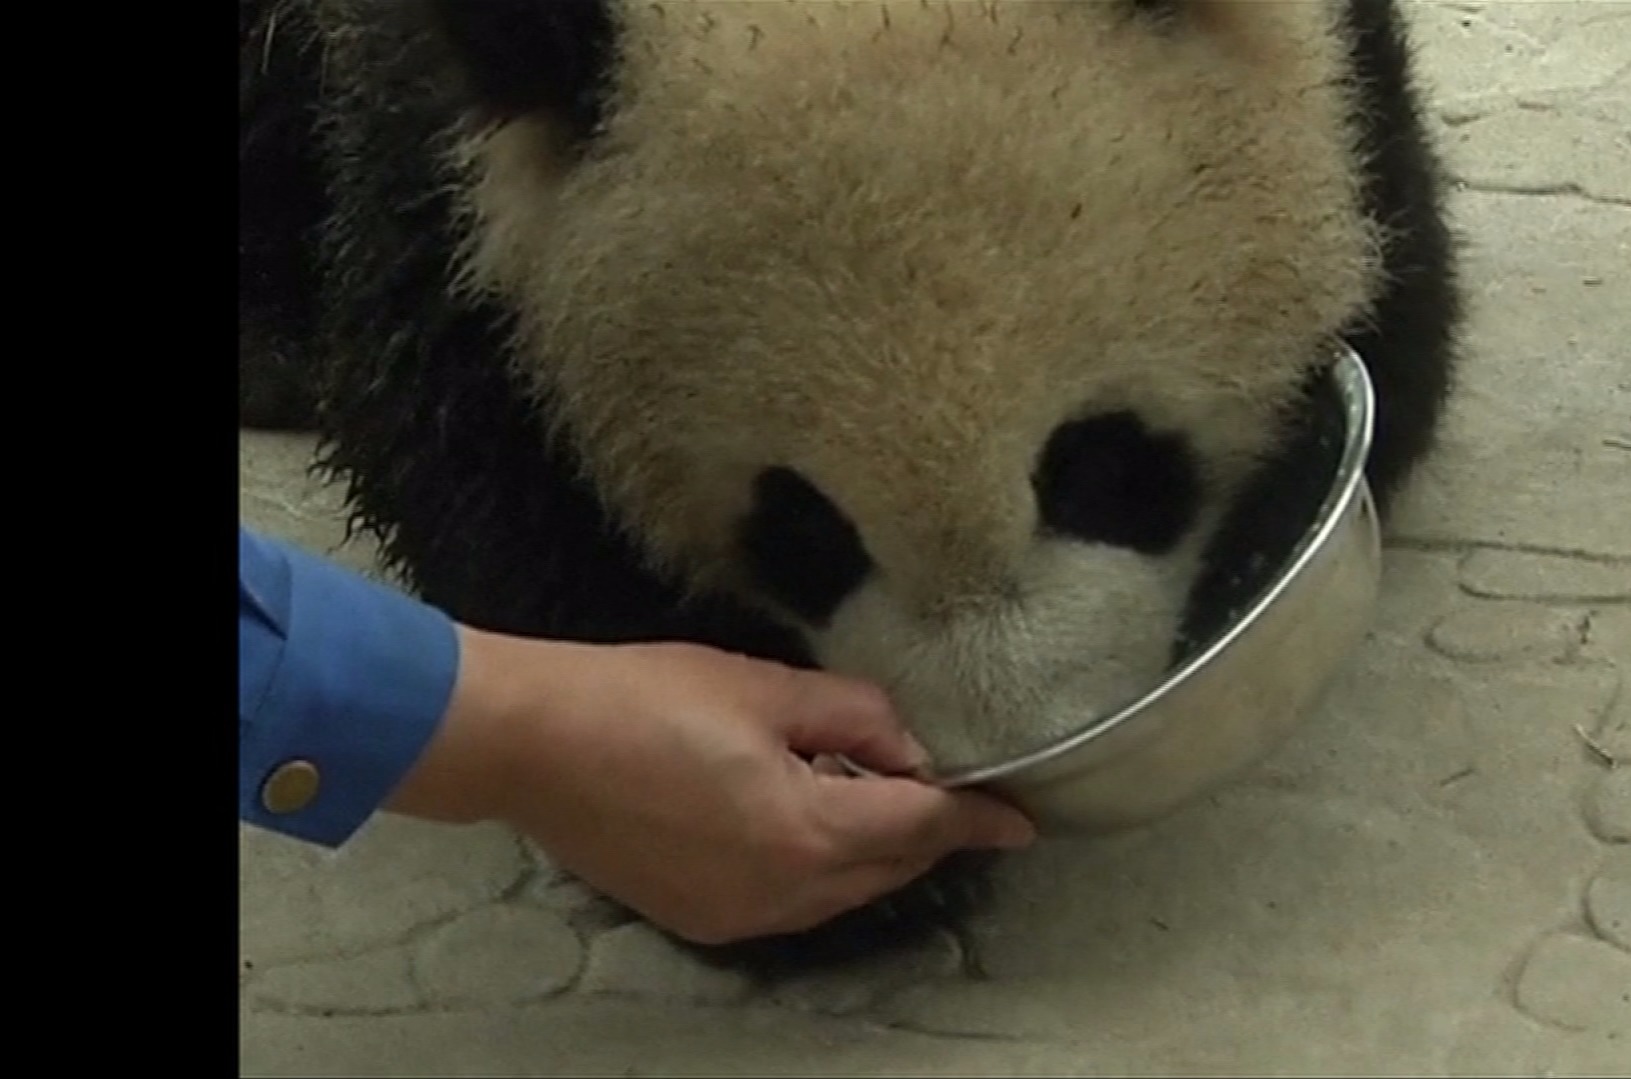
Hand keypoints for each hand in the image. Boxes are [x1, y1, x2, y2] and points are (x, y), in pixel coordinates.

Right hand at [387, 630, 1036, 944]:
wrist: (534, 744)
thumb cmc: (646, 699)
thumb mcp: (764, 687)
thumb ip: (853, 715)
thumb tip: (903, 743)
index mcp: (807, 832)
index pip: (920, 827)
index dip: (976, 819)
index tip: (1021, 820)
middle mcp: (783, 893)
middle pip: (887, 868)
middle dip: (923, 831)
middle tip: (939, 783)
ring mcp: (739, 916)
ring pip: (841, 893)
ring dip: (871, 850)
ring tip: (869, 792)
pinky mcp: (701, 919)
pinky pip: (792, 902)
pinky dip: (819, 867)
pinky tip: (803, 818)